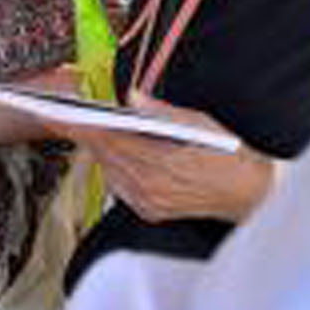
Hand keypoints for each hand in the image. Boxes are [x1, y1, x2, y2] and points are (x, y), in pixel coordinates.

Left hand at [79, 90, 271, 224]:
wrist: (252, 195)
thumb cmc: (230, 155)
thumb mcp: (201, 123)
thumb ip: (162, 111)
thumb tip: (133, 97)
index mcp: (160, 161)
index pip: (107, 140)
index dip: (79, 126)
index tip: (57, 114)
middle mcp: (150, 186)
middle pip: (103, 155)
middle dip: (84, 134)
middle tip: (64, 115)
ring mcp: (148, 202)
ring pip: (108, 171)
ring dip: (99, 151)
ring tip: (90, 130)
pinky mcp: (149, 212)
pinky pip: (119, 187)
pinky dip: (114, 169)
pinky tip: (117, 155)